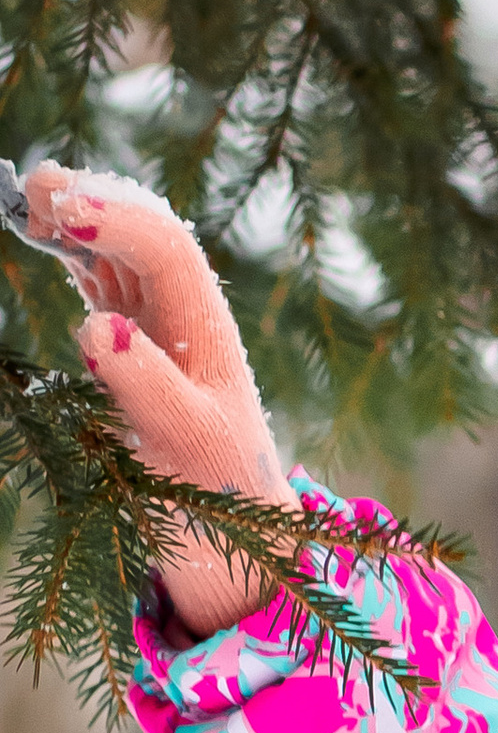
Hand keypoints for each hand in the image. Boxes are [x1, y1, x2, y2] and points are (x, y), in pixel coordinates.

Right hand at [23, 165, 291, 639]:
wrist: (235, 539)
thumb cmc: (218, 496)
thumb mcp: (185, 446)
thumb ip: (145, 386)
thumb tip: (96, 325)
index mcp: (208, 331)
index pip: (166, 249)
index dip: (116, 221)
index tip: (62, 215)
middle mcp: (185, 318)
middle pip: (141, 233)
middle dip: (91, 202)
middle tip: (33, 193)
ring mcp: (158, 329)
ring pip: (116, 253)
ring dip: (75, 219)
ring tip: (25, 201)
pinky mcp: (133, 349)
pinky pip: (101, 283)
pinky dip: (70, 254)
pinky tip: (40, 234)